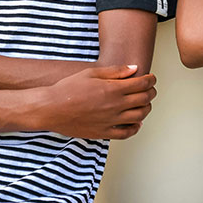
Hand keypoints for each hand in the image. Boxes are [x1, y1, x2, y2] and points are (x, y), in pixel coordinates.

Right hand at [42, 65, 156, 139]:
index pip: (142, 84)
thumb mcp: (91, 73)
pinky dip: (136, 127)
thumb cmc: (68, 89)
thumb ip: (115, 71)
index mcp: (113, 89)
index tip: (151, 78)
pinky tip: (136, 122)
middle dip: (151, 92)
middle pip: (145, 100)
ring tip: (144, 104)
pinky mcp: (104, 132)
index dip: (150, 80)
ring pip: (140, 116)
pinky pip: (127, 133)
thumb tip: (134, 69)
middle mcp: (115, 106)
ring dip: (146, 109)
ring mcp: (111, 121)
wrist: (51, 108)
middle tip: (150, 89)